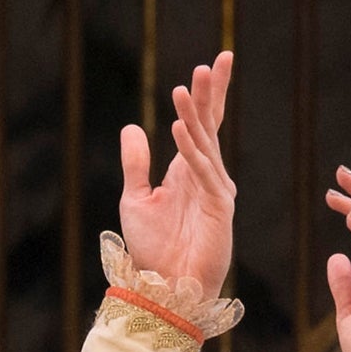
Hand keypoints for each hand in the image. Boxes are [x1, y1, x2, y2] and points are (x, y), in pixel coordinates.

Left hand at [116, 50, 234, 296]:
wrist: (164, 289)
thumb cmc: (153, 250)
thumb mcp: (136, 199)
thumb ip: (136, 163)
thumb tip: (132, 127)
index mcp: (189, 171)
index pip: (202, 125)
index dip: (207, 96)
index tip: (211, 64)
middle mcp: (205, 176)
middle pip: (210, 126)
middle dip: (209, 94)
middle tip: (211, 62)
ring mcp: (215, 190)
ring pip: (206, 143)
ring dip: (195, 113)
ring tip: (185, 86)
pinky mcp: (218, 207)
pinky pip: (203, 171)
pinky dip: (191, 149)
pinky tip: (180, 127)